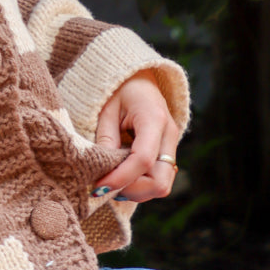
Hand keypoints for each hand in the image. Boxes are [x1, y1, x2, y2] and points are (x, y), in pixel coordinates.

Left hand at [91, 71, 179, 203]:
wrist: (138, 79)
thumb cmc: (118, 90)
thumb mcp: (106, 110)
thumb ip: (105, 140)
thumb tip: (102, 172)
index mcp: (154, 118)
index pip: (143, 160)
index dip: (120, 178)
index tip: (97, 187)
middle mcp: (169, 135)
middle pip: (159, 181)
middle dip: (131, 190)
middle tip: (104, 186)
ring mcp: (171, 146)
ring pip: (161, 186)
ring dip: (135, 190)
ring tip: (110, 181)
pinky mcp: (167, 154)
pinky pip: (158, 180)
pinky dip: (139, 185)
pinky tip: (120, 177)